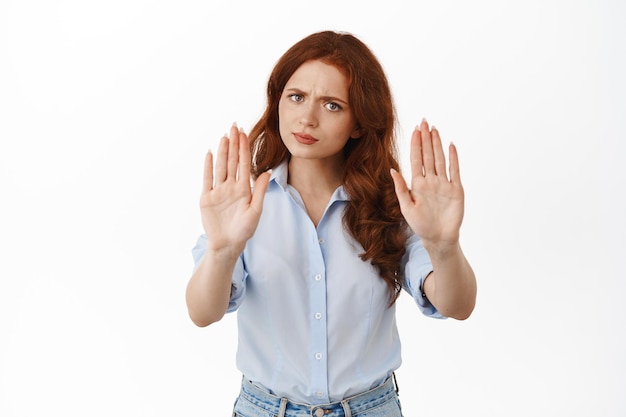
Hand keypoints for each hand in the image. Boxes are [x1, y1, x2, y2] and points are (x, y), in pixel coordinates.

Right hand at [200, 123, 270, 256]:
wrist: (228, 245)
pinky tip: (210, 153)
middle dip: (233, 144)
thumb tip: (267, 172)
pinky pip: (207, 178)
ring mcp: (218, 191)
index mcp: (244, 189)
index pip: (244, 164)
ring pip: (220, 167)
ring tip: (224, 136)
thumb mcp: (256, 211)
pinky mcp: (207, 198)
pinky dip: (208, 166)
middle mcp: (231, 187)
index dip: (244, 148)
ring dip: (222, 151)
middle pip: (232, 161)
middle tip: (234, 126)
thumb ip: (260, 191)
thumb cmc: (244, 231)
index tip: (244, 133)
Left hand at [391, 119, 463, 251]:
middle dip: (426, 139)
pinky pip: (455, 171)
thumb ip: (400, 188)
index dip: (415, 145)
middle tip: (424, 122)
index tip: (414, 130)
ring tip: (434, 129)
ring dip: (437, 144)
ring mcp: (444, 184)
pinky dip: (453, 158)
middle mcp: (431, 181)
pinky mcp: (456, 189)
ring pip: (440, 159)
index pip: (416, 160)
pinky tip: (451, 146)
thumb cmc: (420, 225)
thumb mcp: (406, 207)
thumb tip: (392, 170)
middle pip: (428, 155)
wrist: (438, 238)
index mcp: (418, 184)